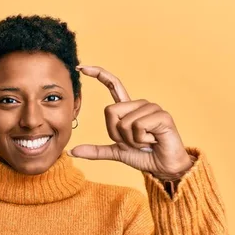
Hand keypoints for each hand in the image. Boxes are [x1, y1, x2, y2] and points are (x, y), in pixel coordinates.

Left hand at [68, 65, 193, 178]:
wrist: (163, 167)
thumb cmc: (143, 156)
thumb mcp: (115, 152)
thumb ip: (95, 151)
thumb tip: (72, 151)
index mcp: (128, 109)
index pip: (112, 84)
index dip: (98, 74)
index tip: (81, 67)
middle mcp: (140, 104)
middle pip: (110, 111)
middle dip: (117, 134)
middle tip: (133, 142)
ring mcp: (152, 108)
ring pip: (123, 122)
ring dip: (131, 140)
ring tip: (145, 142)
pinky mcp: (162, 115)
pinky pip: (138, 127)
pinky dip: (141, 140)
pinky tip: (153, 141)